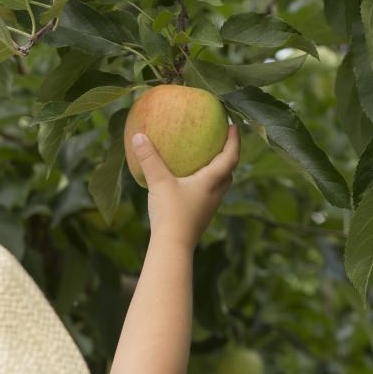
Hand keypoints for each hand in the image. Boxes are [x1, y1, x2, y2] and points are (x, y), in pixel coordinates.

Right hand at [131, 124, 240, 251]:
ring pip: (219, 186)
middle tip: (222, 143)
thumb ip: (149, 159)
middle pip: (228, 173)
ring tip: (206, 162)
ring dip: (217, 173)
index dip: (234, 140)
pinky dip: (203, 185)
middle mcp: (215, 194)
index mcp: (211, 182)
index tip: (233, 126)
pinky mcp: (199, 218)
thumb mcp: (158, 182)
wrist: (172, 247)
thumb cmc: (171, 214)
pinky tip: (188, 184)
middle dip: (228, 157)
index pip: (230, 157)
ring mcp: (208, 208)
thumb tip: (138, 135)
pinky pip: (206, 196)